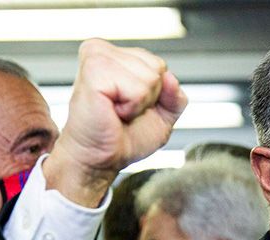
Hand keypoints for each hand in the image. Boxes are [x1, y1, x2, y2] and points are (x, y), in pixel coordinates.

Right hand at [45, 39, 187, 206]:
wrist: (98, 158)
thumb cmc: (121, 138)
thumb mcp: (161, 117)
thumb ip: (175, 97)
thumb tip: (171, 78)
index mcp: (115, 56)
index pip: (159, 65)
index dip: (154, 94)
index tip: (128, 106)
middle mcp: (103, 51)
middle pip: (158, 68)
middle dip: (148, 98)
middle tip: (121, 110)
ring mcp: (97, 57)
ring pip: (150, 78)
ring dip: (138, 104)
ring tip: (115, 111)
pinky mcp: (94, 70)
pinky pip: (137, 89)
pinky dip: (131, 107)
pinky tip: (111, 110)